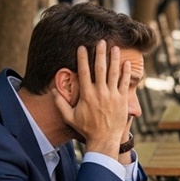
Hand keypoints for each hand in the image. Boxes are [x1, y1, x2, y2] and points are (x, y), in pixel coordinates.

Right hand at [54, 40, 131, 157]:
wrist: (104, 139)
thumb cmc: (87, 128)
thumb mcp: (70, 117)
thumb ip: (61, 104)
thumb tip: (53, 91)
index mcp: (87, 95)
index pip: (84, 72)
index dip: (83, 58)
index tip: (82, 47)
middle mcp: (100, 92)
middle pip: (100, 68)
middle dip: (100, 53)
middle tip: (101, 41)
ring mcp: (112, 95)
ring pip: (114, 73)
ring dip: (114, 59)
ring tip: (115, 48)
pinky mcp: (122, 99)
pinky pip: (125, 83)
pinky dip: (126, 73)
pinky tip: (126, 63)